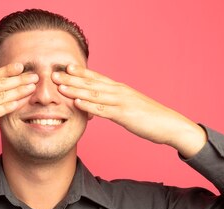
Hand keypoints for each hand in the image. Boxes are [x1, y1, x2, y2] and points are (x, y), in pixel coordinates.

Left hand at [52, 65, 206, 157]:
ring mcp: (122, 102)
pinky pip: (103, 109)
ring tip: (60, 86)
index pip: (97, 78)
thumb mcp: (129, 109)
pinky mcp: (124, 115)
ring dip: (76, 90)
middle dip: (72, 79)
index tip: (65, 67)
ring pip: (95, 94)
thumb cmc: (149, 119)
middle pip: (92, 83)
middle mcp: (119, 92)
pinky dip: (89, 106)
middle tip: (54, 74)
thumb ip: (114, 106)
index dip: (81, 72)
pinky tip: (77, 103)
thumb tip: (101, 108)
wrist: (170, 125)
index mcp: (120, 89)